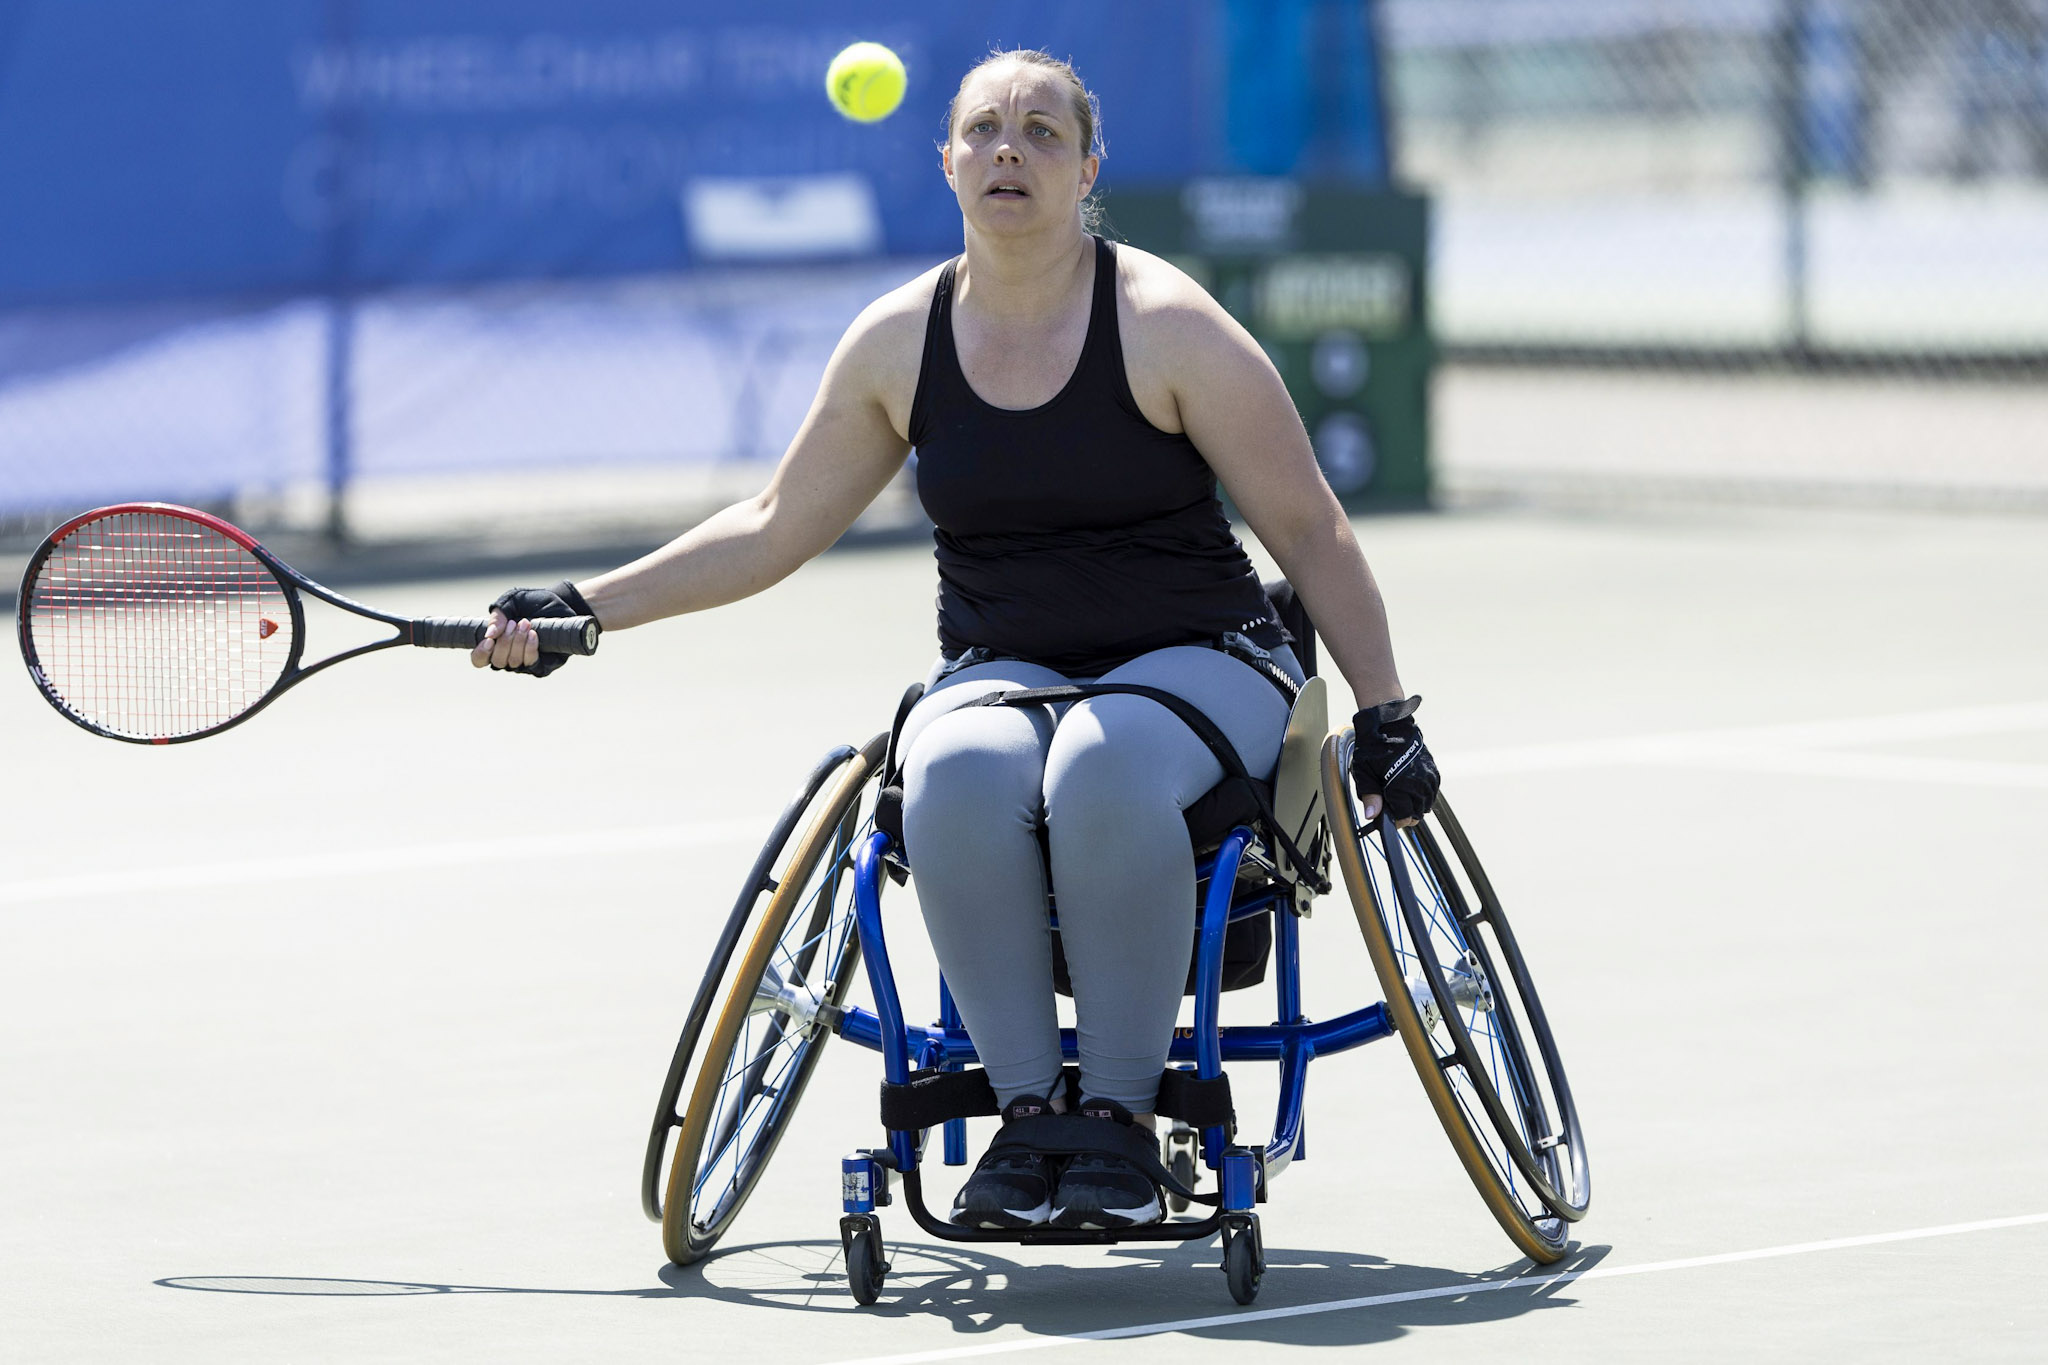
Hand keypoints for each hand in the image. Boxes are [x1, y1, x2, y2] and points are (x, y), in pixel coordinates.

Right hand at [469, 580, 593, 677]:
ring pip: (514, 662)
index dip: (481, 653)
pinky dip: (530, 648)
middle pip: (497, 661)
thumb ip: (497, 615)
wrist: (559, 602)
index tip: (489, 640)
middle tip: (515, 622)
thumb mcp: (511, 601)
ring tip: (526, 623)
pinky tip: (534, 634)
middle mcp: (508, 656)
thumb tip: (489, 634)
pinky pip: (531, 663)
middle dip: (505, 641)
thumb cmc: (531, 602)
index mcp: (495, 644)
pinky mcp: (542, 664)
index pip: (479, 659)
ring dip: (518, 642)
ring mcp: (525, 662)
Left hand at [1350, 696, 1439, 825]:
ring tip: (1400, 797)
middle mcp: (1419, 783)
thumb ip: (1370, 796)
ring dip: (1414, 805)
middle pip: (1417, 813)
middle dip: (1404, 814)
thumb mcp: (1364, 773)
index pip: (1404, 817)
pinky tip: (1410, 789)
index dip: (1395, 820)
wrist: (1389, 724)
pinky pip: (1432, 792)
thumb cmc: (1373, 747)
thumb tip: (1372, 816)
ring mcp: (1428, 777)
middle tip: (1391, 806)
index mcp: (1402, 786)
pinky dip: (1423, 795)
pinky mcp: (1433, 770)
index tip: (1387, 817)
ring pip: (1426, 804)